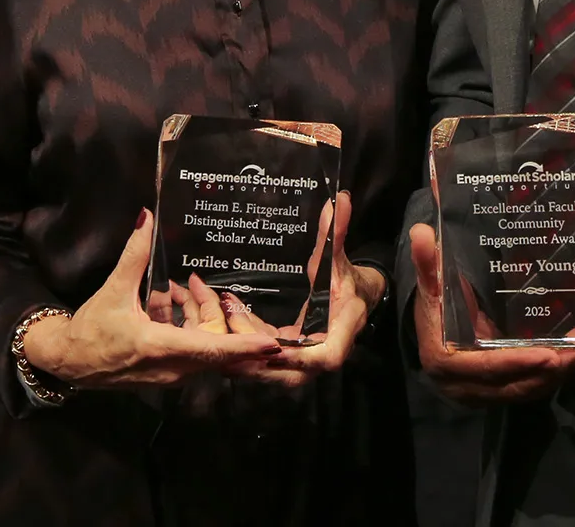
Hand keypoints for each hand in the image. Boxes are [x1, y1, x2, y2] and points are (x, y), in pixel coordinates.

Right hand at [20, 209, 284, 388]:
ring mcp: (169, 375)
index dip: (244, 347)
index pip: (211, 350)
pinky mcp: (165, 374)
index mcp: (160, 348)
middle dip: (213, 310)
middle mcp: (170, 368)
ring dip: (195, 314)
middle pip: (212, 341)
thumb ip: (134, 255)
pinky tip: (166, 302)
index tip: (272, 344)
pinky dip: (185, 324)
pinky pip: (190, 349)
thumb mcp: (112, 291)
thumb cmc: (90, 330)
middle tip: (196, 283)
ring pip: (201, 344)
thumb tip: (146, 219)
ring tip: (175, 288)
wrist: (68, 362)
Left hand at [218, 191, 384, 386]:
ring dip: (246, 354)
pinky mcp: (290, 354)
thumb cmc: (345, 277)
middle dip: (259, 362)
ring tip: (219, 328)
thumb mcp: (338, 255)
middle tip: (229, 341)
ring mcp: (305, 356)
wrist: (355, 296)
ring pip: (274, 369)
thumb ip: (335, 232)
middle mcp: (322, 349)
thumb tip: (338, 199)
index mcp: (341, 329)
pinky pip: (266, 356)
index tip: (275, 344)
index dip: (301, 358)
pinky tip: (224, 322)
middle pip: (292, 374)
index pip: (325, 357)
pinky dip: (246, 343)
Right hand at [410, 221, 574, 406]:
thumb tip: (421, 231)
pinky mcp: (499, 393)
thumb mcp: (431, 285)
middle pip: (514, 384)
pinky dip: (553, 378)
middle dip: (550, 371)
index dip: (518, 363)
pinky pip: (530, 389)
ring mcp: (483, 393)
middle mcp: (465, 386)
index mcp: (446, 362)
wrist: (432, 332)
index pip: (487, 367)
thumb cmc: (434, 306)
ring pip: (526, 390)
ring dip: (558, 375)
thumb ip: (427, 264)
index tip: (550, 355)